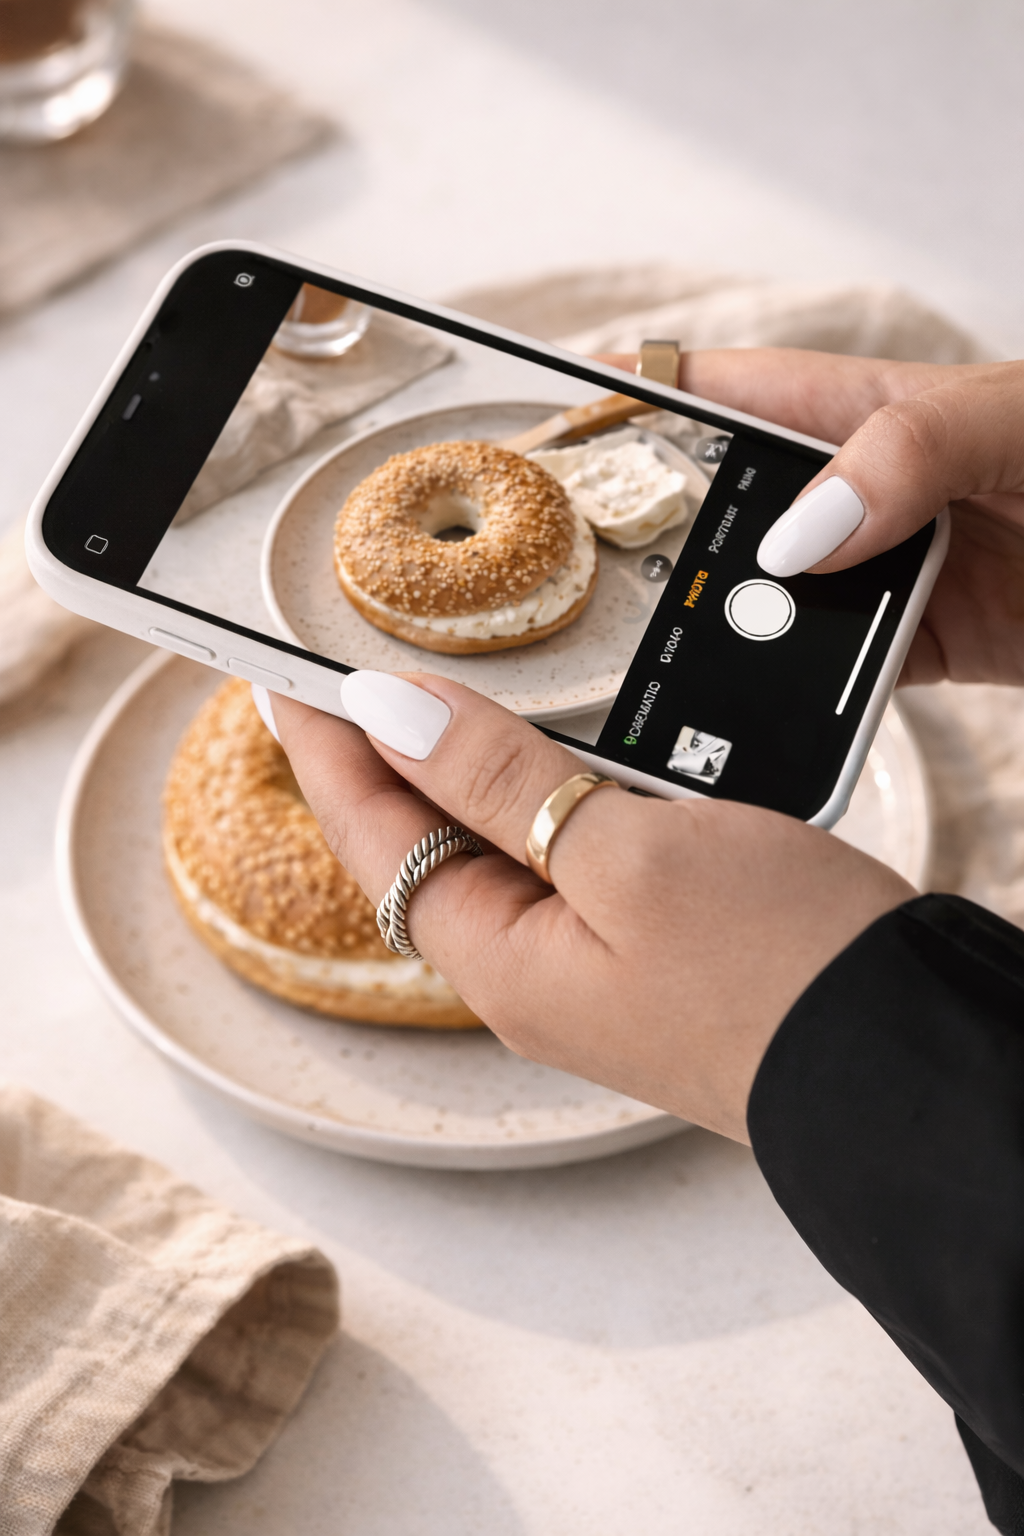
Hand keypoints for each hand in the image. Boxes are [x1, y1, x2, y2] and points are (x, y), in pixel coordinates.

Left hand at [273, 673, 912, 1143]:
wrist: (904, 1059)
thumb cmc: (781, 971)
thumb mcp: (628, 856)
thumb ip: (501, 785)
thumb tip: (392, 716)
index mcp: (501, 959)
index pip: (375, 833)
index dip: (329, 745)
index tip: (289, 676)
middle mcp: (531, 972)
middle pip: (423, 846)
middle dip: (383, 757)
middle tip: (353, 679)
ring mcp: (589, 968)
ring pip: (496, 849)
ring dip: (462, 771)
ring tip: (431, 703)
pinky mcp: (648, 952)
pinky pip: (563, 860)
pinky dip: (542, 794)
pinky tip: (553, 756)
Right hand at [600, 350, 1023, 685]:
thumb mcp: (1010, 416)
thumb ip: (908, 450)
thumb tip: (798, 538)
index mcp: (864, 409)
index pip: (728, 393)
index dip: (640, 396)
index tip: (556, 418)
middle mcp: (857, 492)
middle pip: (727, 512)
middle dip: (653, 535)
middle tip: (574, 565)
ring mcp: (879, 572)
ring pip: (768, 603)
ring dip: (722, 629)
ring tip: (644, 655)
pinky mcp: (915, 645)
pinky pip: (832, 678)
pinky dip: (792, 699)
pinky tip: (746, 710)